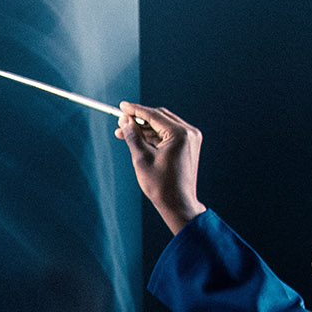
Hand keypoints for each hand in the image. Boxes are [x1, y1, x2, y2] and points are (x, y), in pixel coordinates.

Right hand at [116, 102, 206, 235]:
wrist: (178, 204)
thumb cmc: (161, 185)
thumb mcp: (141, 159)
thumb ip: (133, 136)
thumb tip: (125, 120)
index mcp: (180, 134)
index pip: (154, 115)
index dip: (135, 110)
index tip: (122, 106)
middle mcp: (189, 133)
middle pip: (160, 117)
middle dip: (139, 119)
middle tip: (121, 121)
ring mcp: (191, 139)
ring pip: (163, 126)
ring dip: (145, 129)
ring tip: (125, 133)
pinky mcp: (188, 146)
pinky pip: (169, 135)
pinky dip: (154, 136)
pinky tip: (139, 140)